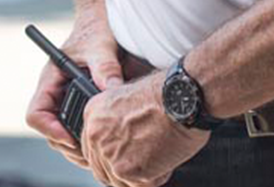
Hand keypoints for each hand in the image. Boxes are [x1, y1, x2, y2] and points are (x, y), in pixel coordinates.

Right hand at [25, 12, 124, 168]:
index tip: (70, 138)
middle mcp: (56, 93)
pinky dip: (88, 138)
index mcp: (51, 80)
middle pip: (50, 130)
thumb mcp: (101, 47)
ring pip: (63, 134)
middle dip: (67, 145)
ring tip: (98, 151)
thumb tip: (111, 91)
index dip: (49, 129)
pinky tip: (105, 140)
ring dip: (77, 146)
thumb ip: (105, 68)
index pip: (36, 114)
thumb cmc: (96, 29)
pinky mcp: (82, 103)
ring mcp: (68, 100)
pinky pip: (79, 127)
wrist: (104, 20)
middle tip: (91, 153)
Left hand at [80, 75, 209, 186]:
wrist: (180, 99)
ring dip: (140, 176)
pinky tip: (165, 157)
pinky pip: (139, 186)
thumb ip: (117, 122)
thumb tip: (122, 141)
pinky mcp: (125, 170)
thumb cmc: (165, 96)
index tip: (127, 158)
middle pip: (102, 170)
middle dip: (124, 170)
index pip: (93, 150)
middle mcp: (95, 134)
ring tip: (158, 153)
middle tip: (145, 162)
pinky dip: (156, 177)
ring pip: (120, 182)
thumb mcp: (129, 100)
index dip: (113, 157)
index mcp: (93, 115)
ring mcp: (108, 153)